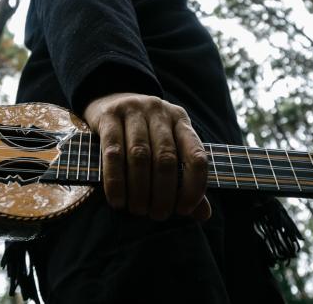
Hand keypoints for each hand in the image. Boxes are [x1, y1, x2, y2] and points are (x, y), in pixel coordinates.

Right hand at [83, 92, 210, 220]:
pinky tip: (118, 200)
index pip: (196, 155)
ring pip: (140, 156)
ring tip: (138, 210)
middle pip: (166, 158)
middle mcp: (160, 112)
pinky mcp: (108, 116)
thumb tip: (203, 215)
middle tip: (157, 215)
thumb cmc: (144, 132)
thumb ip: (184, 178)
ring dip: (140, 190)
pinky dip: (116, 181)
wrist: (110, 97)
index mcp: (180, 120)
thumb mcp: (167, 146)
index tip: (184, 210)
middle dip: (163, 193)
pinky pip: (113, 152)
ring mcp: (133, 110)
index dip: (194, 186)